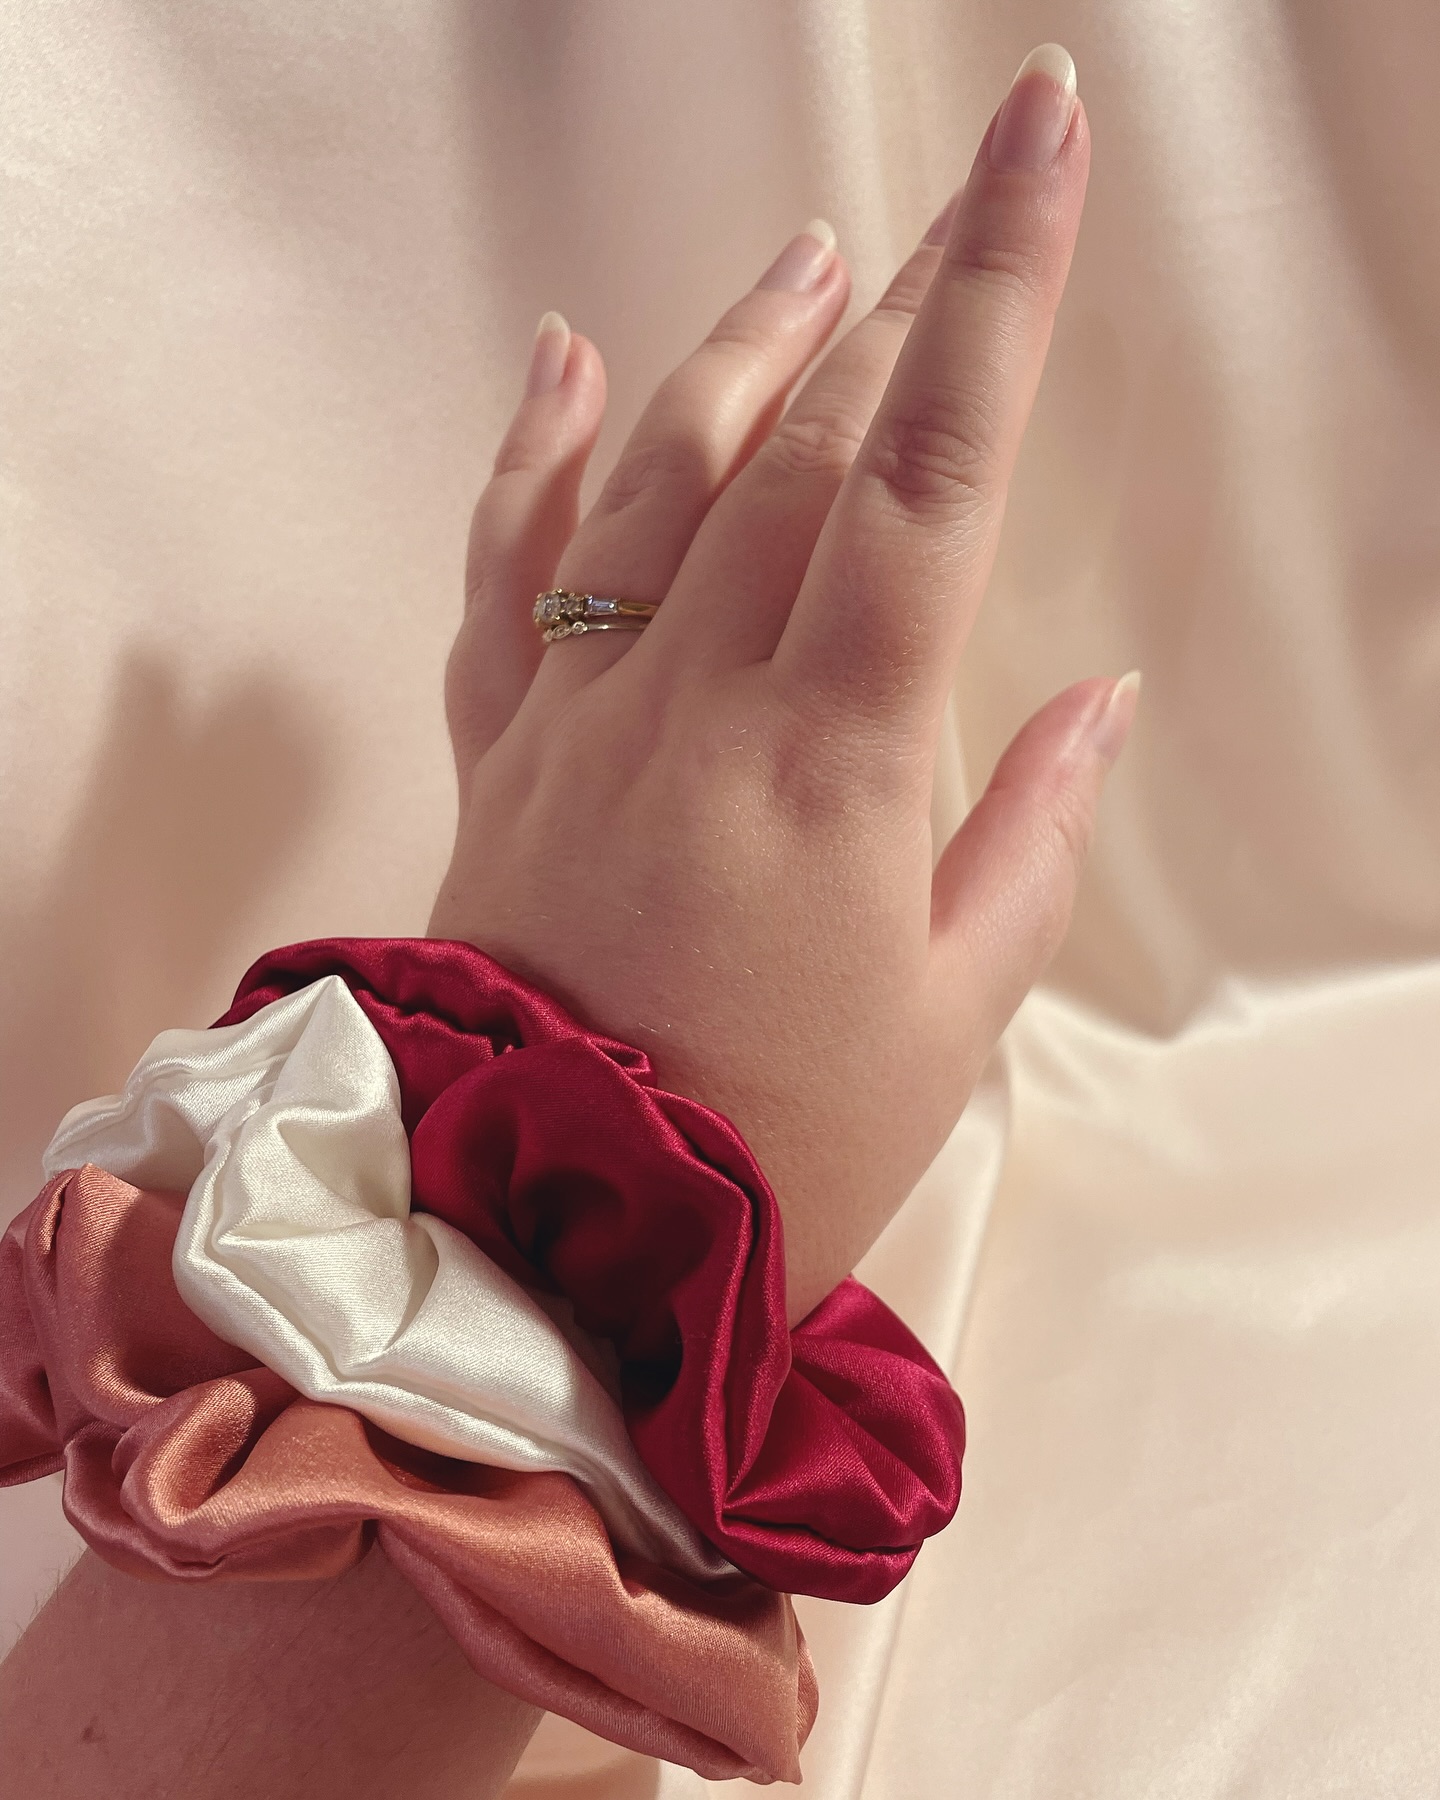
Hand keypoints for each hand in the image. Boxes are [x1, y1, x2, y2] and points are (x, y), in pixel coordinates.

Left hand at [430, 47, 1132, 1324]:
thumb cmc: (773, 1146)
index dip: (997, 298)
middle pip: (806, 445)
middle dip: (905, 299)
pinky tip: (564, 358)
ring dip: (744, 347)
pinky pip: (508, 577)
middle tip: (973, 187)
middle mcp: (694, 701)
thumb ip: (1030, 838)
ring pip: (657, 479)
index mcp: (829, 762)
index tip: (1040, 144)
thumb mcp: (949, 1016)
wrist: (551, 1233)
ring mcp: (581, 716)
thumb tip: (1103, 696)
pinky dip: (532, 458)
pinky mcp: (504, 755)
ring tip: (818, 250)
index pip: (928, 481)